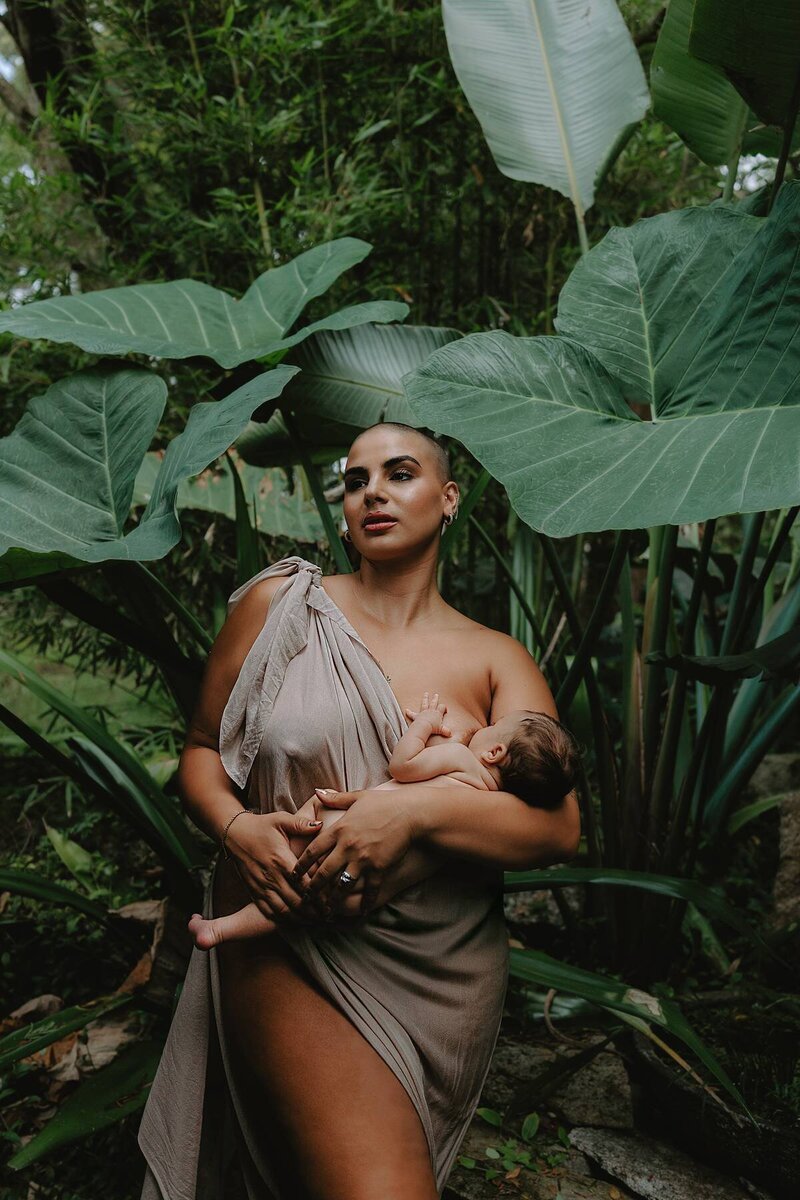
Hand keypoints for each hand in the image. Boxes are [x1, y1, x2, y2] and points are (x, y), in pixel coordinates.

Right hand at [225, 809, 321, 921]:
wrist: (234, 834)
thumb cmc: (261, 826)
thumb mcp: (281, 820)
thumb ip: (301, 823)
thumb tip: (321, 824)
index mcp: (281, 860)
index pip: (303, 884)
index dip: (318, 897)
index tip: (330, 903)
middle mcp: (271, 876)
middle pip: (295, 902)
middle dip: (313, 912)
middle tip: (327, 917)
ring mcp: (261, 886)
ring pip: (283, 911)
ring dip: (299, 919)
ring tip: (314, 922)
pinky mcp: (253, 892)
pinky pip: (268, 911)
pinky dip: (282, 920)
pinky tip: (294, 922)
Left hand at [290, 788, 416, 914]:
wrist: (410, 814)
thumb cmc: (384, 804)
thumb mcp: (358, 797)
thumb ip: (335, 798)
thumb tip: (317, 792)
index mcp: (340, 829)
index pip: (313, 850)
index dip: (301, 864)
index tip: (294, 874)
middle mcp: (348, 846)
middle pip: (323, 872)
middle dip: (312, 888)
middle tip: (305, 898)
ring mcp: (363, 859)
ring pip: (342, 885)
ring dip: (332, 900)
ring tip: (326, 910)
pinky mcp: (379, 868)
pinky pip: (369, 890)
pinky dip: (365, 902)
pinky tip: (362, 911)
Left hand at [404, 690, 451, 736]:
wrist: (424, 727)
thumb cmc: (433, 728)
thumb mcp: (442, 730)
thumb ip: (446, 731)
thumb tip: (450, 734)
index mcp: (437, 713)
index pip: (442, 707)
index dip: (444, 707)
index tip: (445, 710)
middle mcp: (431, 711)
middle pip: (434, 702)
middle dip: (435, 699)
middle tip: (436, 694)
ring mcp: (423, 712)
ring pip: (425, 703)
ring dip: (425, 698)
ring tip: (425, 694)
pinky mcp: (417, 716)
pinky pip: (412, 714)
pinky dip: (409, 712)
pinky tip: (406, 710)